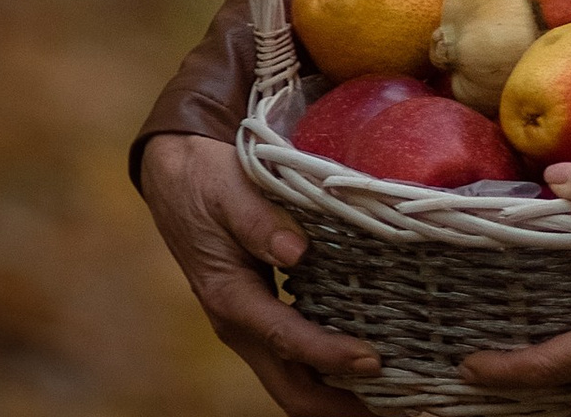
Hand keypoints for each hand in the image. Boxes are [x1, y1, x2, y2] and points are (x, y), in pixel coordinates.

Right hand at [137, 132, 379, 414]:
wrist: (176, 178)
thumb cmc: (208, 182)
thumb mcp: (232, 192)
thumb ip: (260, 221)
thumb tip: (297, 252)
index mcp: (232, 297)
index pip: (287, 340)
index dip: (330, 356)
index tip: (374, 361)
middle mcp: (240, 322)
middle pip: (289, 385)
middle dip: (336, 404)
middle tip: (394, 405)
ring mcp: (249, 323)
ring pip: (292, 378)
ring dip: (334, 393)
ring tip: (388, 395)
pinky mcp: (260, 313)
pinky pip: (293, 356)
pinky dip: (326, 369)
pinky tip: (363, 362)